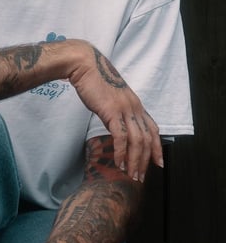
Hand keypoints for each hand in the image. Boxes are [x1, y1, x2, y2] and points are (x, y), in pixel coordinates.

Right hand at [67, 43, 162, 182]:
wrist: (85, 65)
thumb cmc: (94, 81)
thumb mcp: (111, 98)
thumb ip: (117, 112)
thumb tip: (116, 126)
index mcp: (136, 104)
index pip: (153, 129)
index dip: (157, 148)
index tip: (158, 163)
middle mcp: (135, 107)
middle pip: (147, 139)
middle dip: (145, 160)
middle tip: (141, 176)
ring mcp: (125, 109)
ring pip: (137, 141)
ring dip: (135, 160)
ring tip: (130, 174)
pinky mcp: (112, 111)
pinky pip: (121, 137)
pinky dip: (121, 152)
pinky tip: (118, 162)